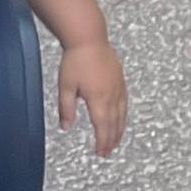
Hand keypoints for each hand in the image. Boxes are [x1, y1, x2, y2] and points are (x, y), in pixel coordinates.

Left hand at [57, 40, 126, 156]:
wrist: (88, 37)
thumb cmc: (75, 59)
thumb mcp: (65, 86)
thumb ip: (66, 108)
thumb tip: (66, 127)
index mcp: (98, 99)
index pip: (102, 128)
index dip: (102, 142)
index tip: (100, 152)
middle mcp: (111, 95)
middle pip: (114, 124)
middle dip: (111, 140)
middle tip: (107, 152)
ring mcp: (118, 87)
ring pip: (122, 115)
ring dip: (119, 130)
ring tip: (115, 141)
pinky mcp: (120, 79)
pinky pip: (124, 103)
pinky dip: (123, 115)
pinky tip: (121, 118)